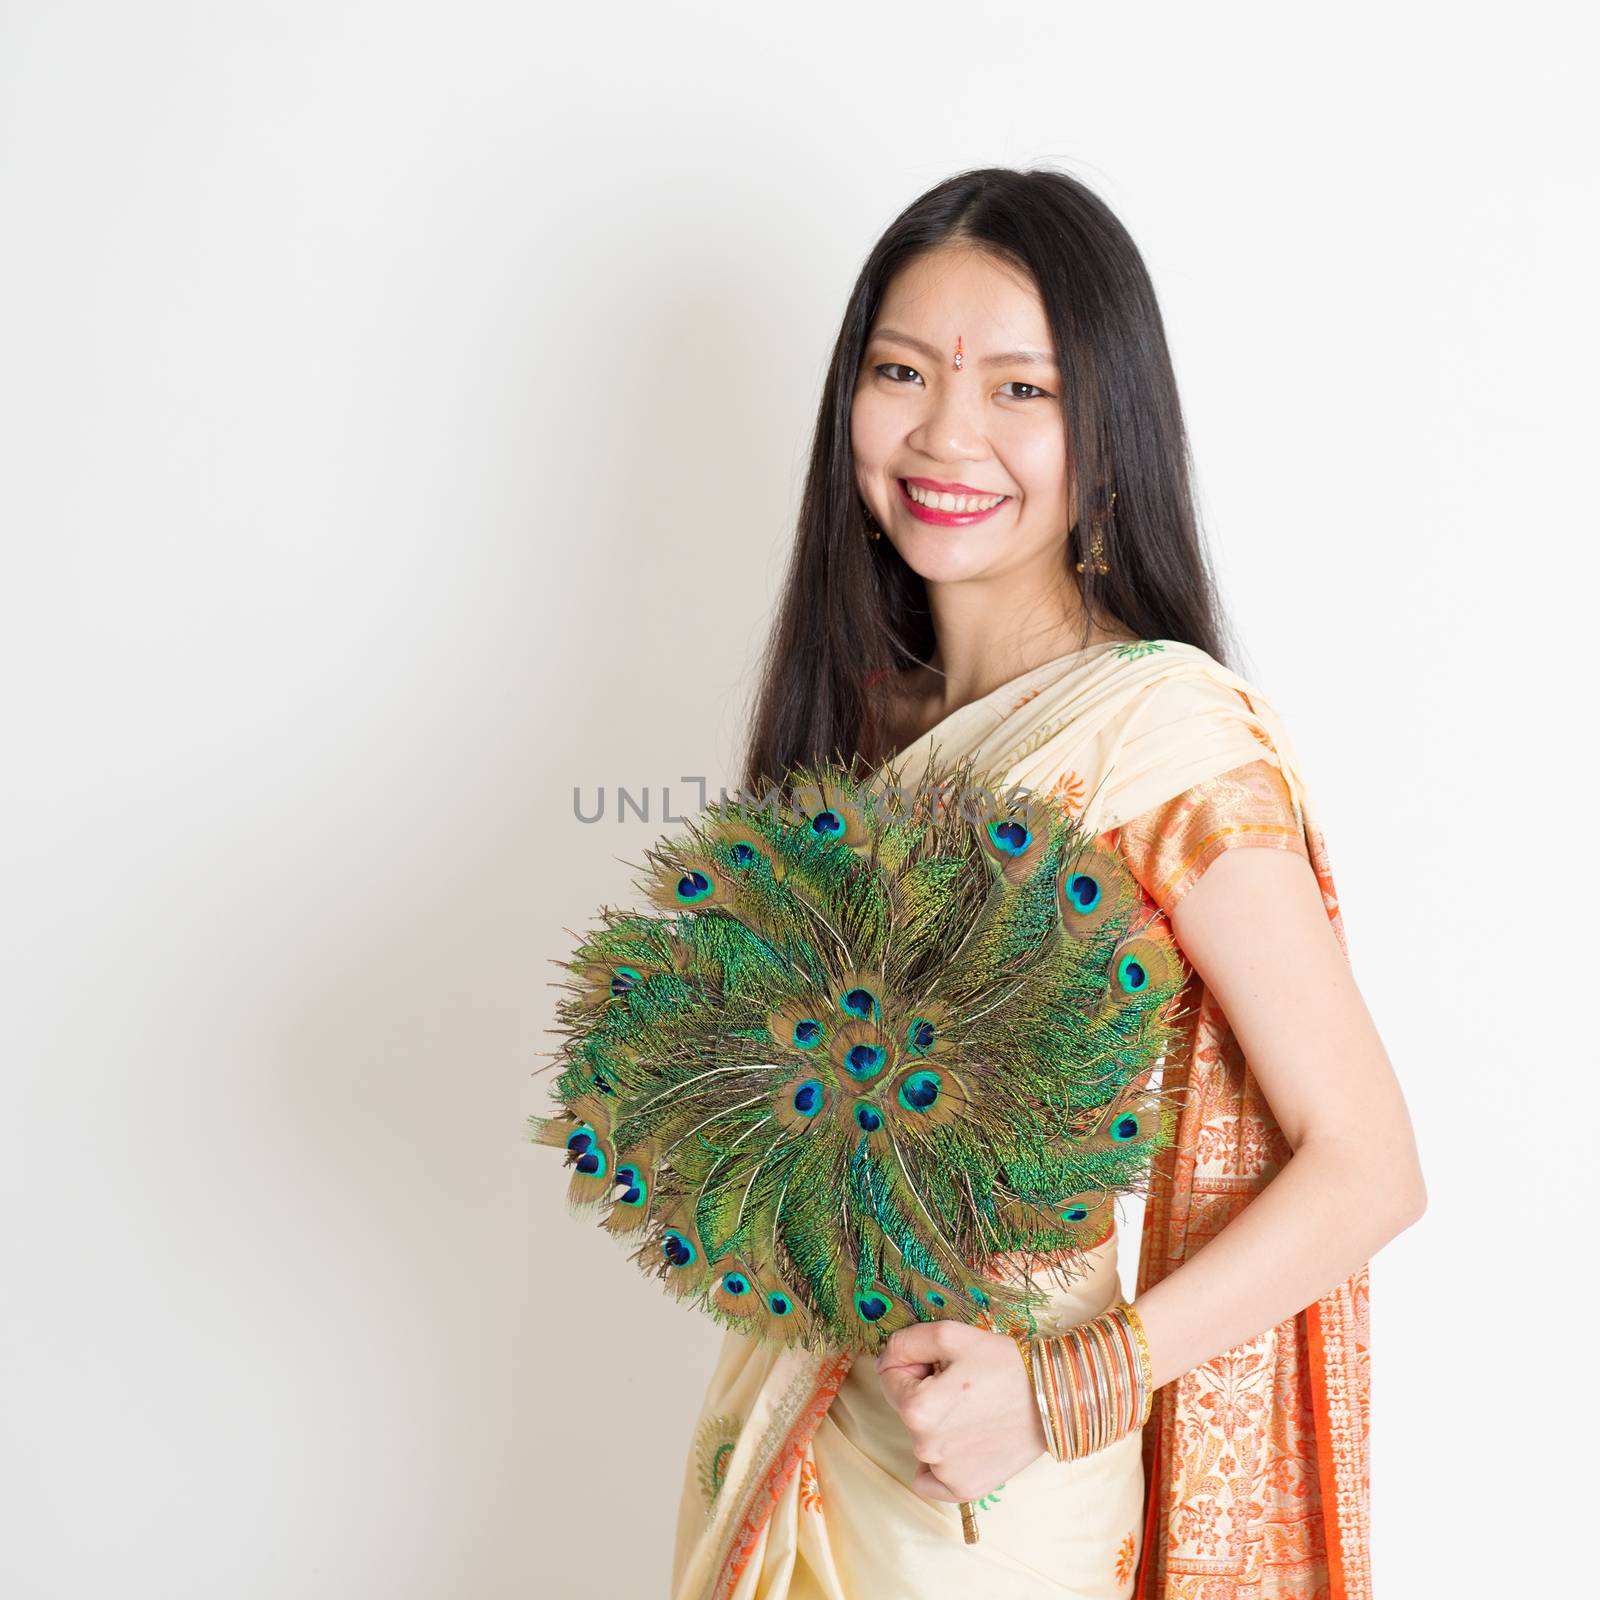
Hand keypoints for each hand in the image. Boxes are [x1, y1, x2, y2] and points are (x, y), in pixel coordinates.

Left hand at [873, 1321, 1048, 1502]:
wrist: (1054, 1398)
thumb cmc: (1004, 1365)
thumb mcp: (952, 1335)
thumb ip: (906, 1341)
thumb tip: (885, 1360)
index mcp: (917, 1409)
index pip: (890, 1376)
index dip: (914, 1362)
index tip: (943, 1362)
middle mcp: (926, 1448)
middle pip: (907, 1408)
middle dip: (926, 1390)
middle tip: (963, 1383)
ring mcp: (945, 1473)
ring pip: (922, 1438)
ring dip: (938, 1422)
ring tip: (974, 1408)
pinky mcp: (964, 1490)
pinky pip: (931, 1477)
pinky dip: (941, 1462)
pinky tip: (966, 1441)